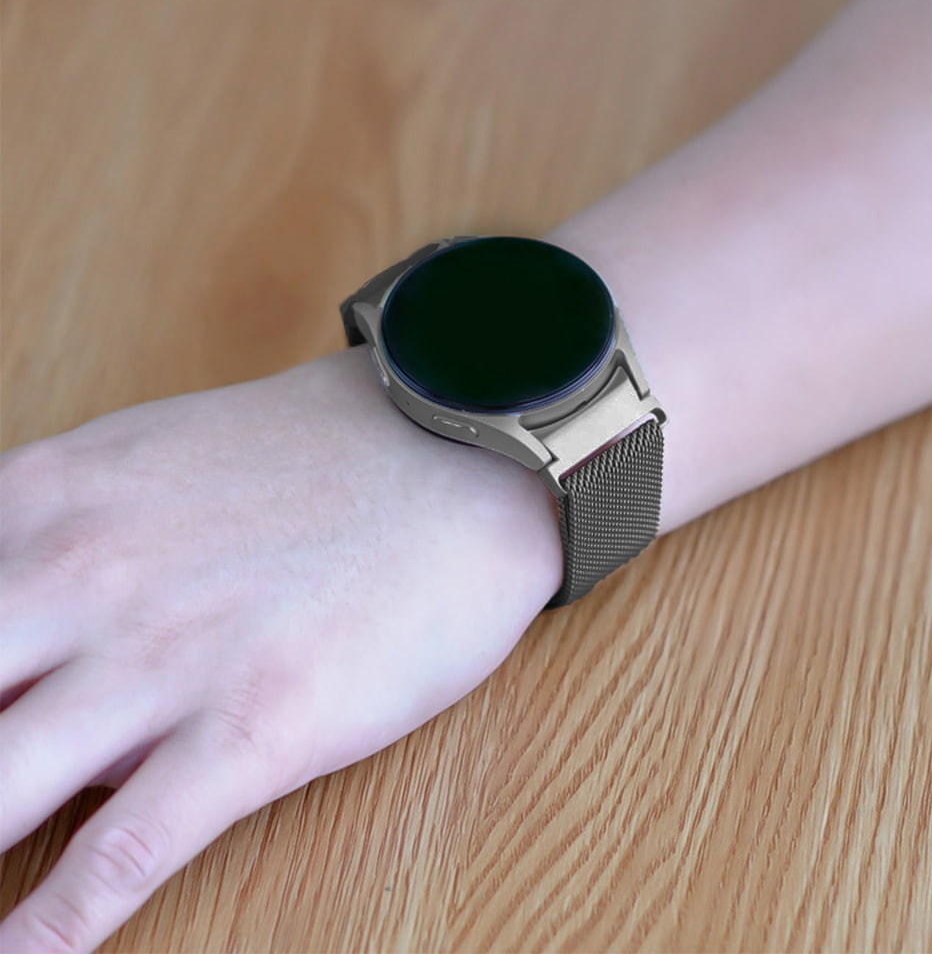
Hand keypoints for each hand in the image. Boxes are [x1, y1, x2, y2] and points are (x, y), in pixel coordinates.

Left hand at [0, 344, 560, 952]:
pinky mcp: (259, 725)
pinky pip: (125, 854)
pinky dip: (52, 932)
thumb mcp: (156, 460)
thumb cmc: (323, 450)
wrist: (463, 450)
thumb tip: (26, 668)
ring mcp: (167, 659)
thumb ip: (62, 550)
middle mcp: (83, 579)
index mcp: (49, 501)